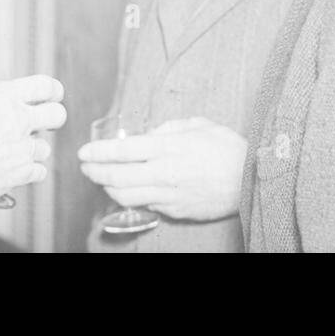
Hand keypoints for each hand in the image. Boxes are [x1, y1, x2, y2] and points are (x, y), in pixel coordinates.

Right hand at [0, 75, 65, 209]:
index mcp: (0, 96)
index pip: (45, 85)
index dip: (53, 90)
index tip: (53, 96)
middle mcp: (16, 118)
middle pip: (57, 115)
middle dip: (53, 119)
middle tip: (43, 124)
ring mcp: (20, 147)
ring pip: (46, 148)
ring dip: (33, 151)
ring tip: (12, 154)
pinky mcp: (20, 173)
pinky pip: (39, 172)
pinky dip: (29, 173)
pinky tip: (14, 172)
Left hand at [77, 116, 246, 221]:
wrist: (251, 178)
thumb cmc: (227, 147)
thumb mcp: (197, 125)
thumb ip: (168, 128)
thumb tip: (148, 135)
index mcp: (167, 147)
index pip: (121, 151)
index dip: (97, 152)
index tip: (83, 152)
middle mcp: (163, 173)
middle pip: (117, 177)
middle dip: (94, 172)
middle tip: (85, 167)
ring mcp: (168, 195)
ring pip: (126, 196)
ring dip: (108, 188)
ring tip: (101, 180)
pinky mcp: (175, 210)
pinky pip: (145, 205)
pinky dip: (131, 198)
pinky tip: (127, 191)